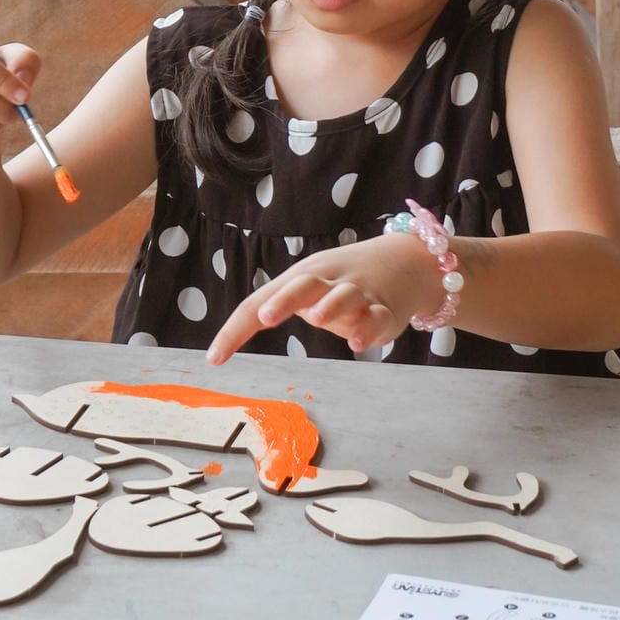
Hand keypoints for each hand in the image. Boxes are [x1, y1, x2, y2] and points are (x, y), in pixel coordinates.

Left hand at [206, 233, 441, 364]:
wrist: (403, 262)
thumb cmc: (341, 282)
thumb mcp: (308, 288)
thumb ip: (280, 305)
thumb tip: (249, 331)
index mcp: (300, 279)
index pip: (261, 301)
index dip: (237, 329)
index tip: (215, 358)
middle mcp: (328, 281)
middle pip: (304, 285)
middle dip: (285, 300)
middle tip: (266, 317)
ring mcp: (359, 293)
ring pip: (345, 295)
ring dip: (331, 306)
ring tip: (318, 319)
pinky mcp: (386, 309)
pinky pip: (378, 317)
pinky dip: (370, 327)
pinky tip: (360, 342)